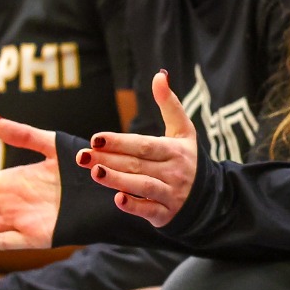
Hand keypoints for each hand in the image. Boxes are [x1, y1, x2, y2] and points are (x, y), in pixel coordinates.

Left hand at [77, 71, 196, 226]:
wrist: (207, 197)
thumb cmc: (187, 158)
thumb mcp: (183, 131)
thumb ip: (170, 104)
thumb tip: (160, 75)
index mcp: (176, 150)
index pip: (144, 144)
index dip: (120, 141)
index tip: (96, 138)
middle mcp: (175, 172)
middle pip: (138, 164)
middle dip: (109, 159)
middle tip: (82, 156)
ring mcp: (172, 194)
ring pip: (142, 185)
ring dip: (118, 180)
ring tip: (95, 173)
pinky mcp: (167, 214)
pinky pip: (150, 210)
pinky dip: (135, 206)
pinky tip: (118, 200)